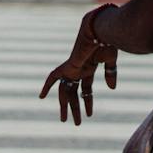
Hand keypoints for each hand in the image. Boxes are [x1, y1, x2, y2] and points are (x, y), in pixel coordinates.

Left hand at [39, 7, 117, 123]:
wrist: (100, 29)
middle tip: (77, 123)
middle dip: (75, 108)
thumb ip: (110, 74)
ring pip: (66, 91)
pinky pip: (53, 76)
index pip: (86, 89)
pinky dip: (47, 85)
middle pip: (74, 93)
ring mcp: (72, 68)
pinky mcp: (68, 66)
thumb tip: (111, 89)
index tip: (89, 115)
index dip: (88, 102)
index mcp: (89, 68)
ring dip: (65, 106)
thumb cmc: (108, 41)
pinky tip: (41, 97)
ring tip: (65, 121)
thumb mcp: (111, 61)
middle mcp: (79, 70)